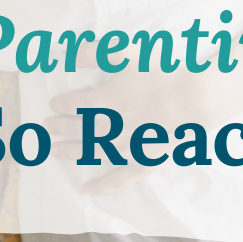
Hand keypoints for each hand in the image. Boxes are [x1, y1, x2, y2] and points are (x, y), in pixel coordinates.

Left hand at [45, 63, 242, 194]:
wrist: (197, 96)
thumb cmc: (162, 71)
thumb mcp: (127, 52)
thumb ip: (97, 52)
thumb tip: (71, 54)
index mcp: (106, 98)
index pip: (76, 103)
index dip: (62, 104)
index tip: (53, 104)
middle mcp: (112, 125)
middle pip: (80, 127)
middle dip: (61, 127)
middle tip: (46, 127)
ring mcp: (128, 145)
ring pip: (92, 150)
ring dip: (70, 150)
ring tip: (54, 150)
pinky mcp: (145, 160)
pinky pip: (119, 177)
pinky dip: (102, 185)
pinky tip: (86, 189)